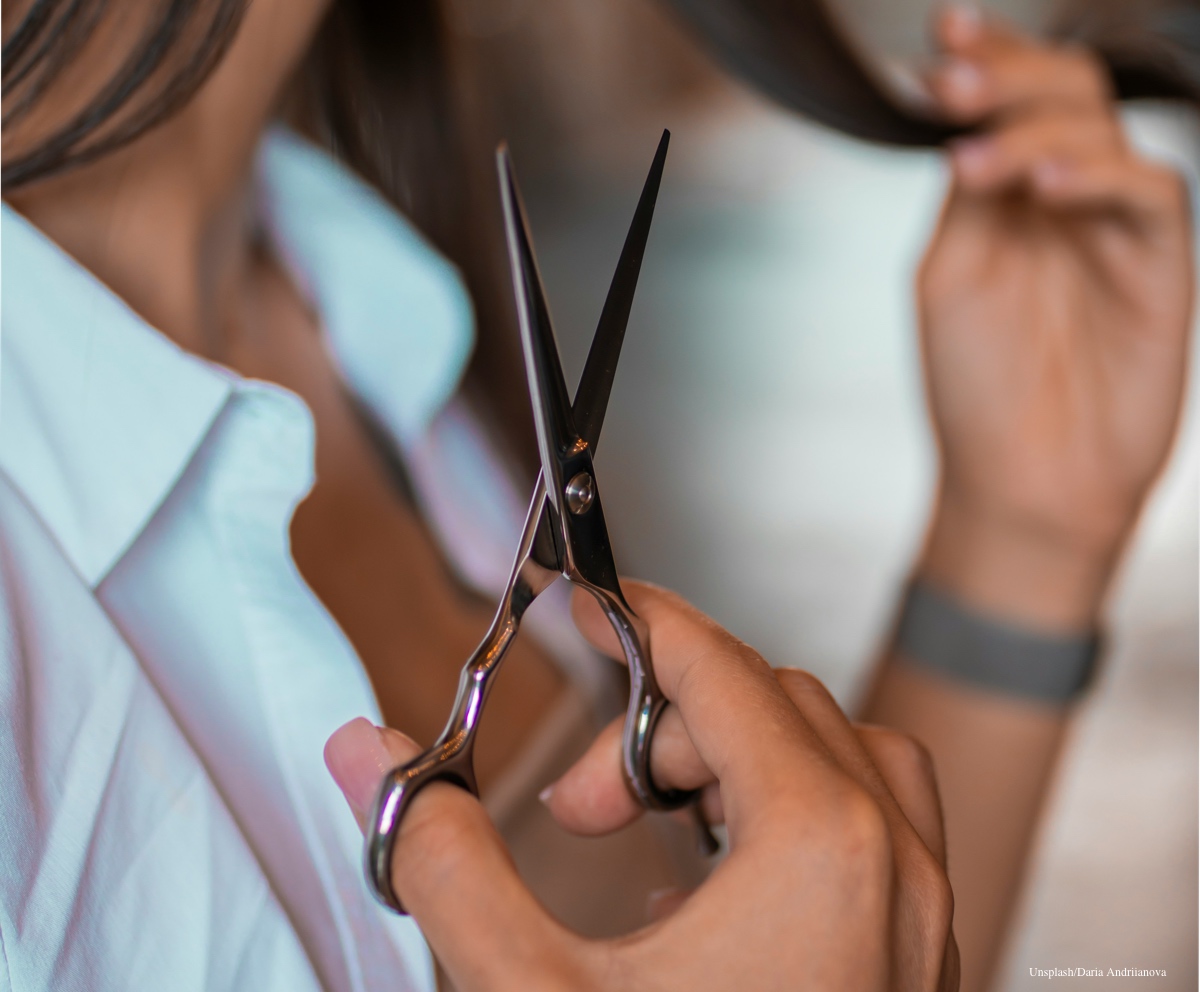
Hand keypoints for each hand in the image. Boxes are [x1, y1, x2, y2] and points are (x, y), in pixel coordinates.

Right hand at [327, 582, 958, 990]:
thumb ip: (443, 858)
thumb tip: (370, 754)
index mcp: (819, 844)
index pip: (718, 663)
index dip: (635, 618)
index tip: (579, 602)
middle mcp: (896, 863)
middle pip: (770, 704)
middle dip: (658, 725)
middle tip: (581, 807)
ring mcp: (924, 914)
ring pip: (833, 754)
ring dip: (731, 762)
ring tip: (653, 833)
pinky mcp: (918, 958)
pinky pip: (867, 825)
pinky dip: (786, 812)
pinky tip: (715, 886)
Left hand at [917, 9, 1193, 628]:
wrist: (1021, 481)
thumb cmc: (975, 389)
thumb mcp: (952, 278)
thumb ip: (967, 198)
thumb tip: (970, 116)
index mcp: (1005, 197)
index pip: (1005, 105)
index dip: (984, 59)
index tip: (943, 31)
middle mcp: (1063, 199)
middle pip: (1061, 94)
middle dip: (1008, 74)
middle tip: (954, 77)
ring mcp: (1114, 227)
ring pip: (1103, 130)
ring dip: (1036, 129)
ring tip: (973, 156)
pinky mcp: (1161, 263)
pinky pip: (1149, 192)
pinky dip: (1099, 177)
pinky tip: (1047, 188)